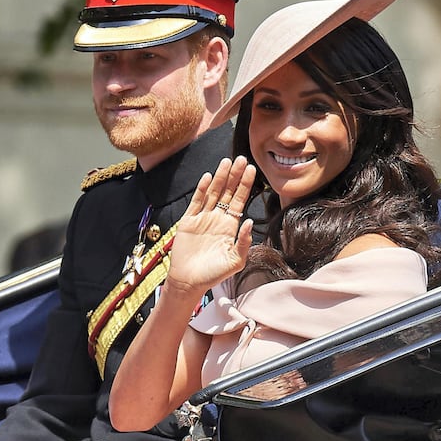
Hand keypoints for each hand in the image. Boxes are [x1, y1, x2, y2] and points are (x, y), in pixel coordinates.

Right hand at [167, 156, 255, 295]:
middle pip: (227, 192)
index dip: (245, 185)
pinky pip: (196, 202)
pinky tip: (208, 177)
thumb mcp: (235, 261)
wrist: (189, 282)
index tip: (251, 169)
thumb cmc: (213, 274)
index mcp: (230, 226)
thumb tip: (250, 222)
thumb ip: (244, 242)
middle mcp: (217, 219)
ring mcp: (202, 218)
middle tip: (241, 158)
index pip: (239, 200)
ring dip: (219, 177)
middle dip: (234, 175)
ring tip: (226, 162)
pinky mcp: (188, 222)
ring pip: (213, 193)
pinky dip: (201, 190)